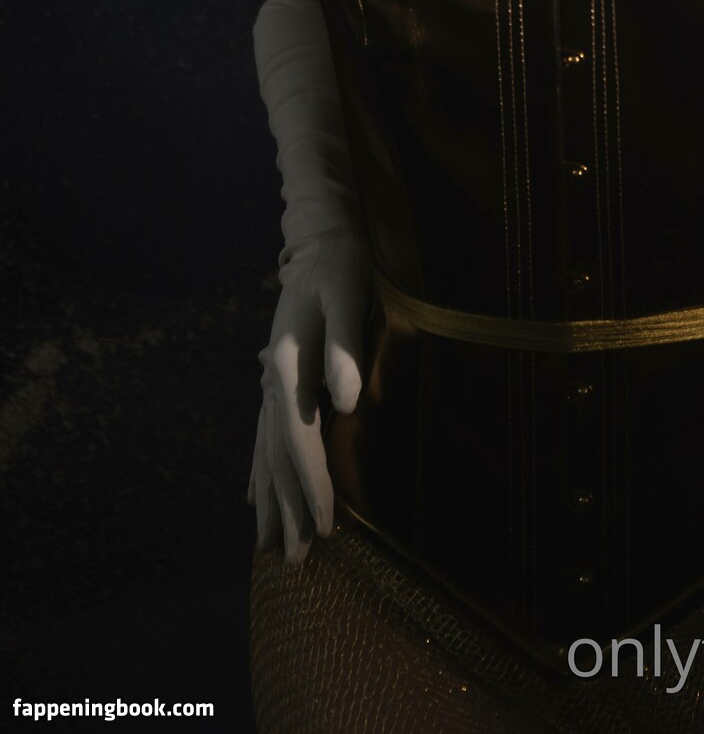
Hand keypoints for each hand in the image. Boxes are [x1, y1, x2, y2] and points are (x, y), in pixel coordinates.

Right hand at [247, 224, 370, 564]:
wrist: (323, 242)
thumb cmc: (342, 268)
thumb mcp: (348, 295)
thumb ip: (345, 347)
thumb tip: (344, 404)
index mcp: (288, 364)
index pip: (299, 439)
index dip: (311, 485)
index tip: (326, 527)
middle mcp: (272, 381)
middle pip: (277, 457)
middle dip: (288, 510)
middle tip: (297, 563)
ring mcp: (271, 383)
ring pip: (266, 454)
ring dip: (271, 501)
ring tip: (272, 548)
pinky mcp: (279, 381)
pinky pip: (264, 439)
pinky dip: (260, 473)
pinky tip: (254, 500)